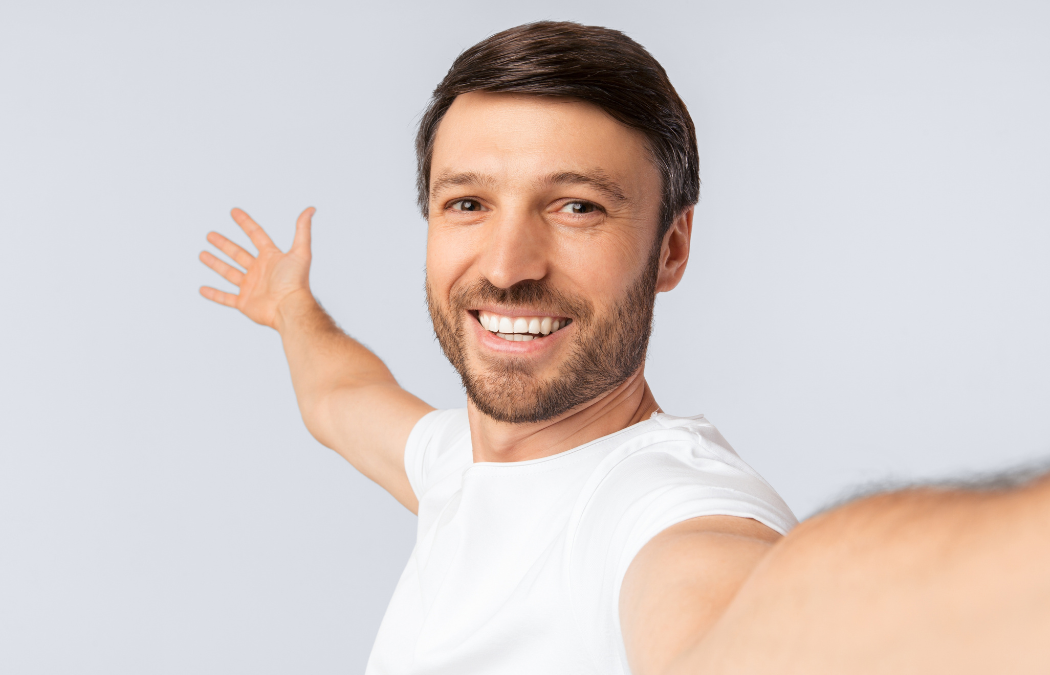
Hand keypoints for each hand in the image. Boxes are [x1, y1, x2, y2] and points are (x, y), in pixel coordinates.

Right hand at [199, 207, 314, 329]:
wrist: (290, 308)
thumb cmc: (296, 282)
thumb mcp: (300, 252)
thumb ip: (303, 230)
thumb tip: (311, 209)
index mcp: (271, 258)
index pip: (256, 235)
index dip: (245, 223)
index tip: (234, 211)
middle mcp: (260, 271)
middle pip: (238, 253)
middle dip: (224, 244)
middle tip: (210, 235)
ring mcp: (251, 287)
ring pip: (229, 273)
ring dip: (216, 264)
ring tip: (202, 254)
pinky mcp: (245, 303)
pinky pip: (225, 298)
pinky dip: (214, 294)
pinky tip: (203, 289)